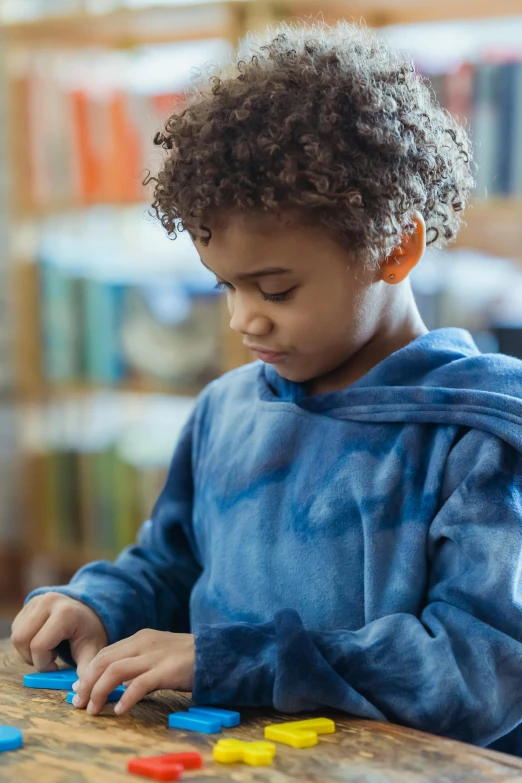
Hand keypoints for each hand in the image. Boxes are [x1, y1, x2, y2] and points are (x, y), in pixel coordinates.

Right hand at [11, 593, 107, 675]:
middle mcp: (48, 602)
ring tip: (47, 650)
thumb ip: (85, 671)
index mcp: (65, 613)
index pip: (39, 645)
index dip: (43, 663)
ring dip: (27, 651)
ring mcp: (37, 600)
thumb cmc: (89, 630)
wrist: (89, 608)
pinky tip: (42, 640)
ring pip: (16, 636)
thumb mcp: (92, 650)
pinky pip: (16, 629)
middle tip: (49, 659)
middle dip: (32, 657)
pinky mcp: (29, 603)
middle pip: (22, 639)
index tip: (55, 666)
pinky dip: (25, 642)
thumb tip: (78, 695)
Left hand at [72, 630, 194, 715]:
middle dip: (87, 684)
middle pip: (104, 661)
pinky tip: (120, 711)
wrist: (216, 652)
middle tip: (80, 704)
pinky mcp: (167, 670)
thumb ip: (135, 665)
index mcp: (139, 638)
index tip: (79, 690)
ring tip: (94, 710)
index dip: (87, 673)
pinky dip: (126, 699)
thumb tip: (111, 684)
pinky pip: (140, 684)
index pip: (104, 653)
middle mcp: (143, 643)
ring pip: (115, 671)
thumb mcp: (156, 654)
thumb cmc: (185, 658)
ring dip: (100, 692)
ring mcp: (155, 656)